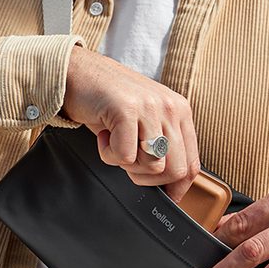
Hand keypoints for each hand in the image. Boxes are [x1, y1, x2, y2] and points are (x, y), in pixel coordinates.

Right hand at [60, 45, 200, 202]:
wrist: (76, 72)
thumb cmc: (107, 101)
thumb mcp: (145, 121)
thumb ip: (162, 146)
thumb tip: (171, 189)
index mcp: (180, 111)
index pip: (192, 164)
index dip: (177, 188)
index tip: (162, 195)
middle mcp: (170, 107)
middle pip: (175, 171)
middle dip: (148, 178)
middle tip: (127, 160)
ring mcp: (150, 107)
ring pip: (153, 166)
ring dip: (127, 165)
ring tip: (115, 143)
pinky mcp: (127, 109)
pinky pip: (125, 156)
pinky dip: (109, 154)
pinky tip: (104, 135)